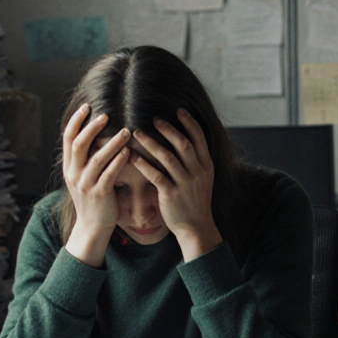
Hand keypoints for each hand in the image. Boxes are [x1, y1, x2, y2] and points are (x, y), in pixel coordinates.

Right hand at [62, 104, 130, 266]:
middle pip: (79, 144)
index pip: (67, 139)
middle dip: (91, 127)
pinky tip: (129, 152)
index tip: (86, 106)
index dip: (75, 121)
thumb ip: (86, 159)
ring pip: (96, 158)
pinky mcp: (99, 195)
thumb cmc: (94, 200)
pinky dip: (118, 162)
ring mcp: (85, 185)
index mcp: (69, 167)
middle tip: (106, 114)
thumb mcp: (83, 178)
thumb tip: (95, 135)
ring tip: (126, 131)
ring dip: (112, 143)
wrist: (92, 228)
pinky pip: (108, 175)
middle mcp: (74, 174)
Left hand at [131, 108, 221, 260]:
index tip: (179, 110)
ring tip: (136, 133)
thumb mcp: (203, 178)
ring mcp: (185, 183)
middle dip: (168, 129)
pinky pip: (156, 176)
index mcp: (206, 165)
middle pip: (182, 144)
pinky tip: (132, 156)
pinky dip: (143, 164)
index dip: (189, 122)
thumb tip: (186, 140)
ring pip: (167, 157)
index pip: (199, 138)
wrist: (196, 227)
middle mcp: (197, 172)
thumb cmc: (195, 201)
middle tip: (154, 118)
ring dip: (151, 143)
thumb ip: (196, 160)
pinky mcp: (171, 195)